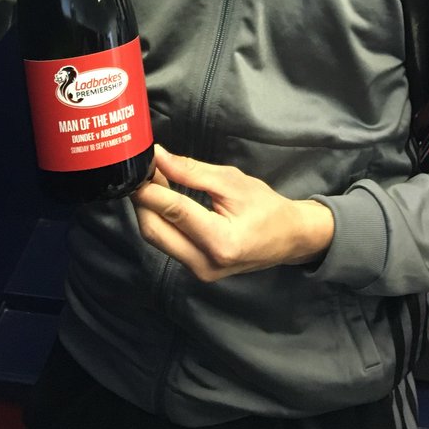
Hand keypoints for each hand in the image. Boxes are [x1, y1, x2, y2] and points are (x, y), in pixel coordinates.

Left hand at [132, 146, 333, 281]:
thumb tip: (158, 157)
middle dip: (143, 199)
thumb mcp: (231, 181)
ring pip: (156, 238)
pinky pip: (167, 243)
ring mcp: (199, 272)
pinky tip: (162, 200)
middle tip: (144, 172)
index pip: (174, 211)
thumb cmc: (266, 207)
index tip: (140, 166)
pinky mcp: (196, 270)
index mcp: (221, 241)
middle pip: (155, 230)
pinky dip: (160, 220)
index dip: (151, 187)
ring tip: (153, 182)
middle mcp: (205, 264)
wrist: (289, 238)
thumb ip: (191, 171)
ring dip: (149, 209)